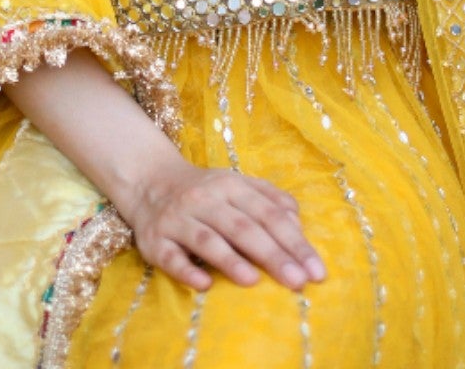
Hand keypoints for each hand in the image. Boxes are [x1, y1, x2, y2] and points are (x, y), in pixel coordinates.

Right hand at [112, 149, 326, 293]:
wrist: (148, 180)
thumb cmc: (204, 190)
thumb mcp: (237, 185)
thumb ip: (269, 199)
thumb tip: (297, 220)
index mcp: (230, 185)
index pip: (268, 213)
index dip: (294, 241)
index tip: (316, 270)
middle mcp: (205, 199)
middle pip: (242, 227)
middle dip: (272, 254)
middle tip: (298, 281)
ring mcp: (178, 219)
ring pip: (206, 239)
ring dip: (230, 259)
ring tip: (253, 280)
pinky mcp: (154, 240)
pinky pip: (170, 257)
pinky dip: (186, 270)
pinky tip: (204, 284)